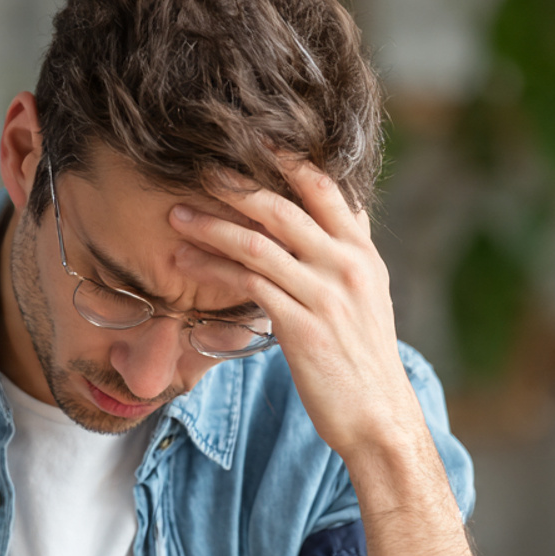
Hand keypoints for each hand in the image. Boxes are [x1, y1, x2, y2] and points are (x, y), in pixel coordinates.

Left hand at [169, 164, 419, 459]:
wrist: (379, 416)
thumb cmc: (364, 358)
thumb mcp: (369, 295)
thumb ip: (349, 252)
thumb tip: (344, 211)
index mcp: (361, 252)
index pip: (324, 188)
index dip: (286, 159)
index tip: (249, 139)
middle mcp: (346, 265)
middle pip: (282, 207)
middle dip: (234, 185)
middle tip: (196, 168)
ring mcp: (325, 295)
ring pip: (258, 244)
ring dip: (211, 227)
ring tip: (175, 217)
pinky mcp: (302, 327)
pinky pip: (248, 285)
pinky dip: (213, 270)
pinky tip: (186, 264)